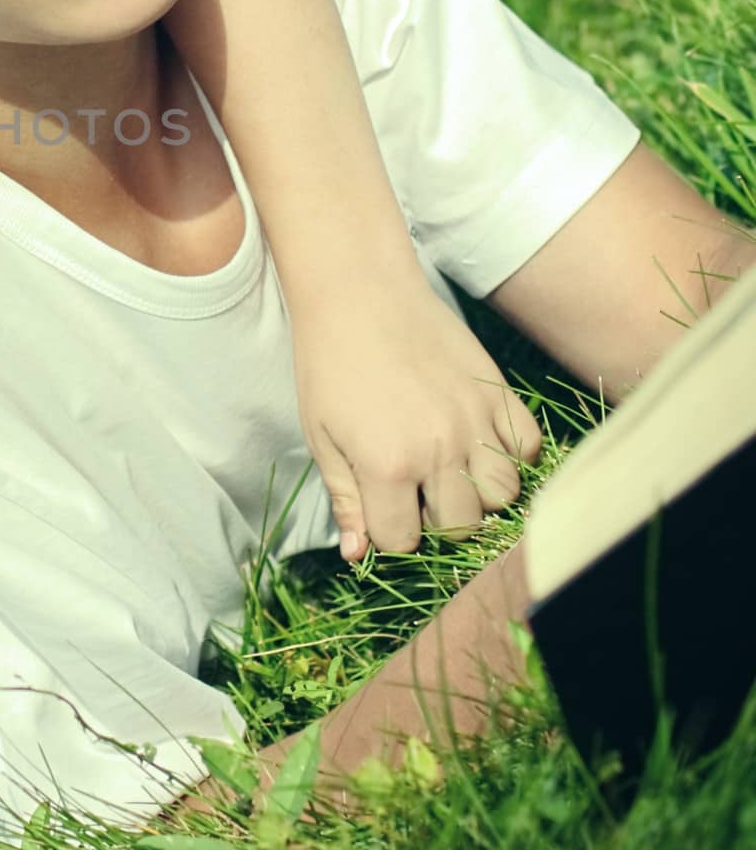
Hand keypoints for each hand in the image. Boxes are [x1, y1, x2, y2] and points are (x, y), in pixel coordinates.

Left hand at [294, 283, 542, 558]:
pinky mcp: (498, 392)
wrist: (359, 293)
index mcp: (388, 466)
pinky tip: (481, 443)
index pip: (404, 541)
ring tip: (451, 470)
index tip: (380, 507)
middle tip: (416, 491)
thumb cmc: (328, 364)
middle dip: (437, 519)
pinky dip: (511, 455)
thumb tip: (357, 555)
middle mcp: (440, 451)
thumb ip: (344, 498)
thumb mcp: (321, 436)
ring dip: (479, 494)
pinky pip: (528, 447)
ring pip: (504, 495)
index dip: (390, 532)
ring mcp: (475, 421)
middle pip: (462, 526)